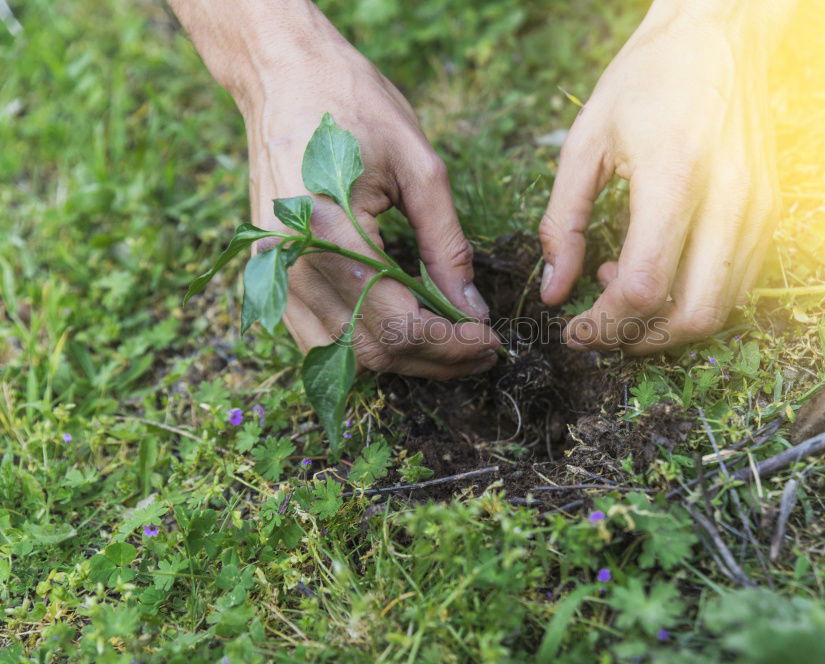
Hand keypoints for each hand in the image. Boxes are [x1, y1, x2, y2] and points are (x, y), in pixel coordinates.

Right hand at [171, 1, 498, 378]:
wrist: (284, 77)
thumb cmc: (354, 106)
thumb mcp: (420, 167)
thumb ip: (447, 246)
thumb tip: (471, 309)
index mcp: (330, 231)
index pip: (399, 322)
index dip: (451, 343)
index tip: (491, 340)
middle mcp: (293, 265)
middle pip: (374, 350)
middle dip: (436, 358)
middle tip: (482, 349)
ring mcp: (274, 276)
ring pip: (345, 354)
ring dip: (403, 361)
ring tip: (451, 346)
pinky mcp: (269, 277)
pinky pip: (318, 339)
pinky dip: (364, 348)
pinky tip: (404, 334)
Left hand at [538, 1, 792, 353]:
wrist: (719, 36)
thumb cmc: (646, 80)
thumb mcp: (585, 143)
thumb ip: (563, 222)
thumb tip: (554, 291)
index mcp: (675, 175)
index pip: (644, 285)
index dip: (605, 325)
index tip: (574, 331)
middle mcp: (728, 199)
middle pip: (693, 315)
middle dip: (639, 339)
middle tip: (600, 327)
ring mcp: (757, 210)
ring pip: (721, 310)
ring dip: (667, 322)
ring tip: (621, 283)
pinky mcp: (769, 213)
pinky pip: (736, 285)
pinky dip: (693, 298)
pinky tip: (657, 267)